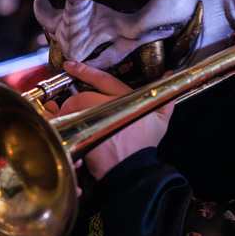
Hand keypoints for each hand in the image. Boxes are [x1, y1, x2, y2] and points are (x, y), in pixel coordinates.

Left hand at [44, 61, 171, 180]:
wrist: (132, 170)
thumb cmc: (144, 146)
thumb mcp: (161, 120)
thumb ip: (165, 96)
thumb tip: (169, 76)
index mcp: (125, 98)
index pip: (103, 79)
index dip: (85, 71)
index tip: (70, 65)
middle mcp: (108, 105)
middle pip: (81, 96)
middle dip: (75, 102)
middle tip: (72, 110)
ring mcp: (94, 119)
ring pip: (72, 108)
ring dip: (69, 114)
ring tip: (72, 122)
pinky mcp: (84, 133)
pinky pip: (68, 123)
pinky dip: (65, 125)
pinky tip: (68, 130)